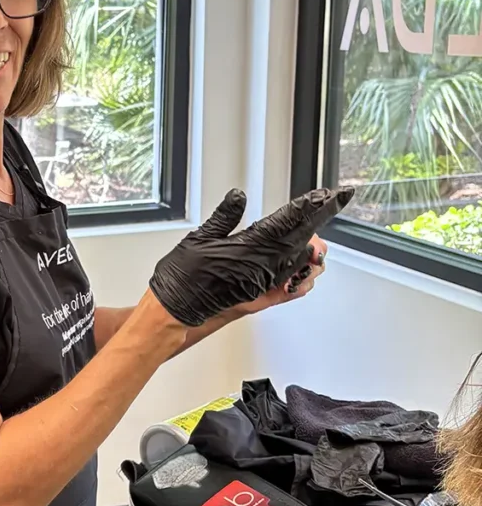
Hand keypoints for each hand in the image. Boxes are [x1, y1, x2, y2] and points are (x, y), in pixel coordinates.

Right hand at [148, 187, 352, 326]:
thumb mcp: (199, 237)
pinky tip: (306, 264)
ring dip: (311, 243)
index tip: (323, 196)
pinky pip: (294, 284)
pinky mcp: (263, 296)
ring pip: (302, 261)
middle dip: (318, 219)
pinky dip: (304, 270)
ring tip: (316, 230)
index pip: (288, 222)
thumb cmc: (183, 277)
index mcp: (249, 248)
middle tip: (328, 203)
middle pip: (301, 238)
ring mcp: (266, 283)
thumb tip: (239, 197)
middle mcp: (263, 267)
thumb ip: (224, 216)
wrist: (176, 309)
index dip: (309, 207)